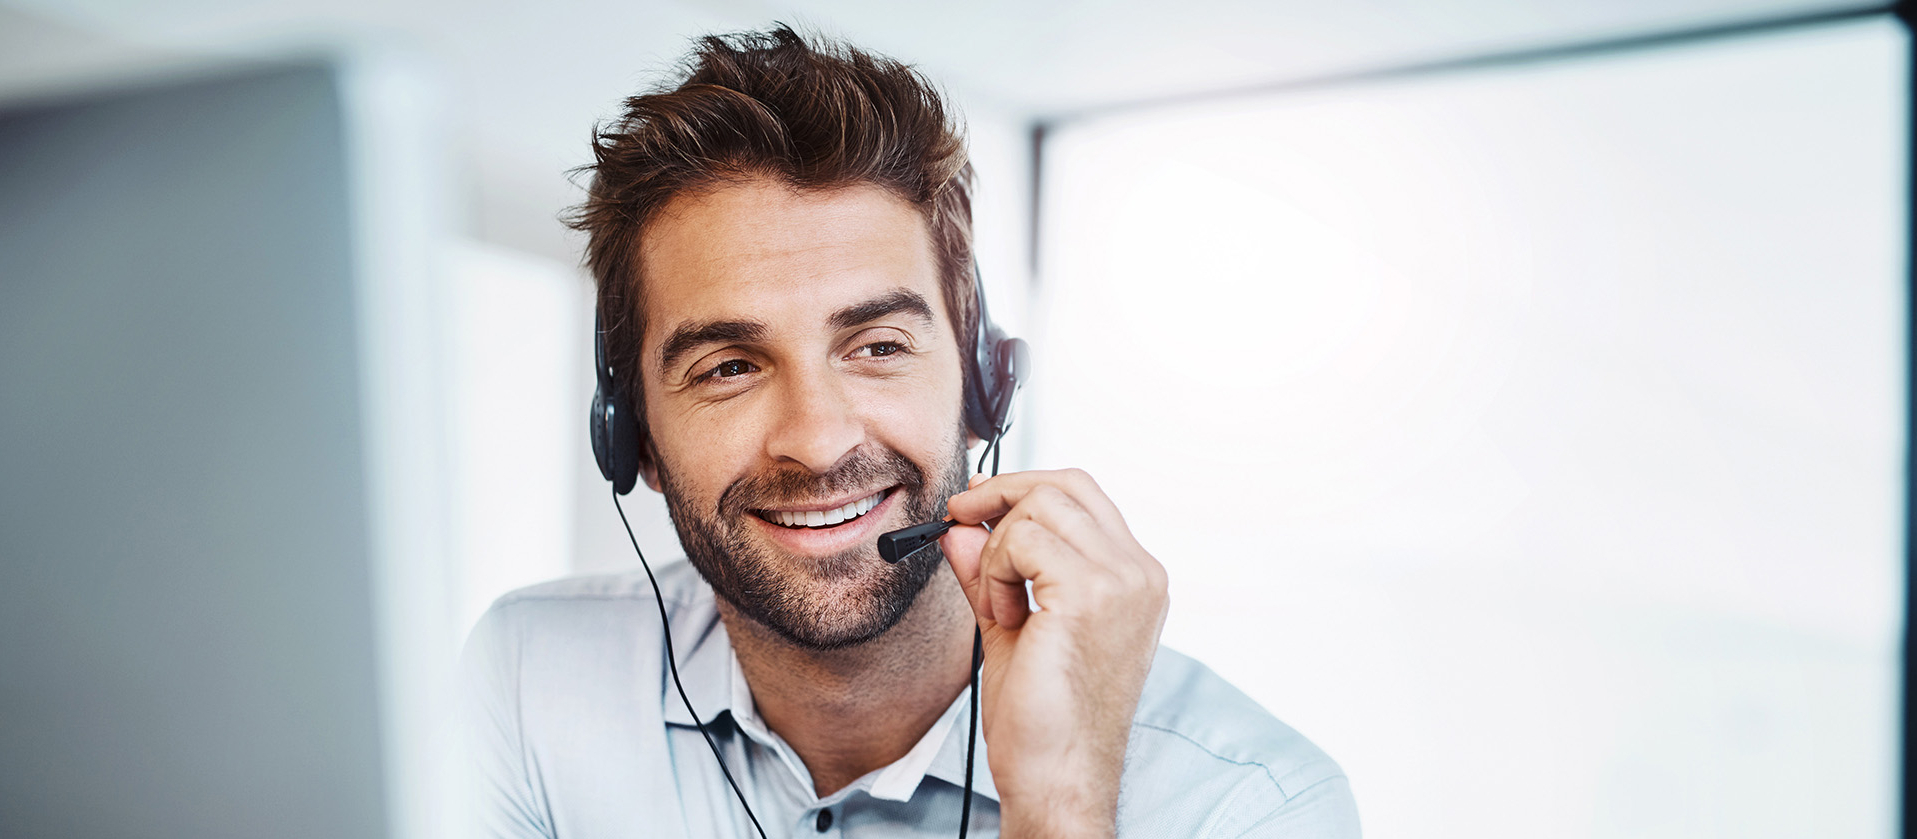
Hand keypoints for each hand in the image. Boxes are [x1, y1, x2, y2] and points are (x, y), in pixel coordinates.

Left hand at [939, 468, 1168, 838]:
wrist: (1057, 775)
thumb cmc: (1045, 721)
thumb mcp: (1011, 626)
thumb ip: (990, 572)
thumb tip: (960, 529)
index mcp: (1134, 580)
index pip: (1083, 495)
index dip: (1023, 489)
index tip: (977, 505)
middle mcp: (1138, 573)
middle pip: (1067, 483)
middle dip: (1002, 492)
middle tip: (960, 516)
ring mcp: (1122, 580)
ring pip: (1043, 504)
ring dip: (1000, 545)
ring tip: (998, 601)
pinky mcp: (1090, 594)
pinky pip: (1025, 539)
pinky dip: (998, 569)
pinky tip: (1004, 613)